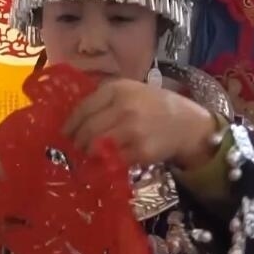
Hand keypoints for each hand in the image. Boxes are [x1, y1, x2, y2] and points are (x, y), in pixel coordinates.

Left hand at [62, 79, 218, 169]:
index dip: (70, 124)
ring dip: (88, 154)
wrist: (188, 124)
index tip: (65, 133)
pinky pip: (113, 160)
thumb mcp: (131, 91)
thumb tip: (75, 119)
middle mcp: (123, 107)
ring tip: (88, 155)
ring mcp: (132, 129)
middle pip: (87, 129)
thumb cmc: (156, 106)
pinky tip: (104, 163)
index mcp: (117, 89)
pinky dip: (105, 163)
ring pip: (97, 146)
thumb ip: (105, 100)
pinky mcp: (140, 150)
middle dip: (77, 142)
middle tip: (75, 148)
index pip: (83, 108)